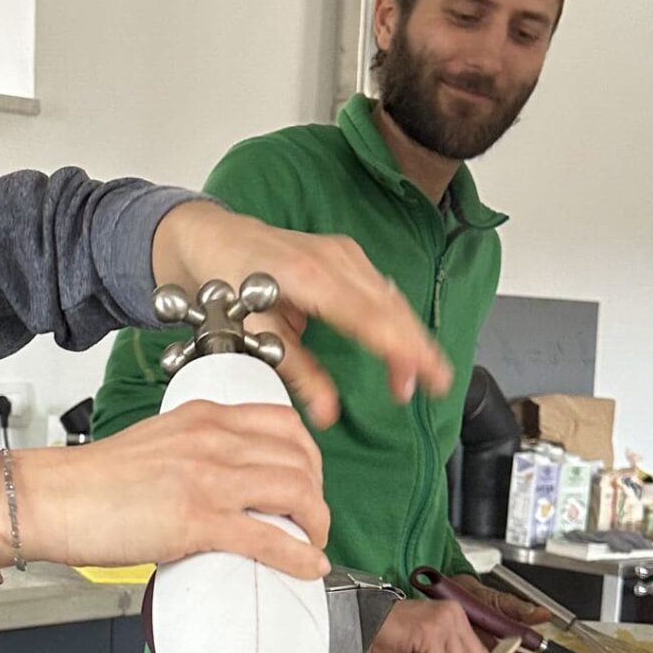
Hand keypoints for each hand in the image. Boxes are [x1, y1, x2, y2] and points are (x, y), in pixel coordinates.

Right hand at [12, 405, 330, 580]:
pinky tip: (307, 565)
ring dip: (317, 523)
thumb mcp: (157, 443)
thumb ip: (197, 452)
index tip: (310, 480)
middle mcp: (212, 439)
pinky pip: (269, 537)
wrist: (49, 497)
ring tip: (312, 543)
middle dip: (319, 494)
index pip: (285, 423)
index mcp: (203, 416)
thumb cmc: (90, 481)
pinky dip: (299, 555)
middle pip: (300, 459)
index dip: (311, 456)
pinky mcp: (197, 520)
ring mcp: (207, 478)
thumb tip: (228, 484)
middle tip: (313, 519)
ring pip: (296, 493)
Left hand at [149, 204, 450, 426]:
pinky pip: (381, 289)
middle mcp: (334, 259)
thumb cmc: (228, 283)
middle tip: (437, 385)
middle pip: (390, 307)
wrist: (215, 239)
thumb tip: (327, 413)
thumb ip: (295, 371)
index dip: (401, 349)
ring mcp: (343, 253)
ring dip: (409, 337)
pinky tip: (403, 345)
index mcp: (310, 277)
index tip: (424, 376)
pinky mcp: (345, 254)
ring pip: (391, 298)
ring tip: (420, 377)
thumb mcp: (254, 333)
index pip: (369, 317)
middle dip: (417, 348)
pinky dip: (395, 319)